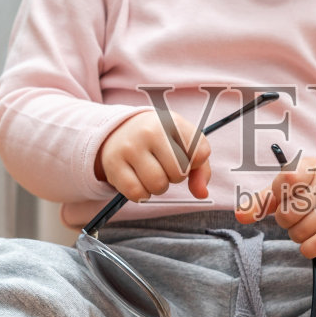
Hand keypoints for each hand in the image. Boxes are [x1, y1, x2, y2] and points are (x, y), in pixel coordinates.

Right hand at [96, 111, 211, 201]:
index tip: (184, 156)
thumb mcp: (182, 143)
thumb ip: (200, 169)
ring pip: (158, 185)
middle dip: (176, 176)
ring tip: (152, 174)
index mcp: (172, 122)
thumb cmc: (158, 140)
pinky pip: (137, 193)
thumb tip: (202, 194)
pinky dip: (142, 194)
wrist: (117, 129)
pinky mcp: (114, 164)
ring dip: (159, 187)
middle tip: (165, 166)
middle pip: (179, 173)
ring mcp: (130, 147)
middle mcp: (150, 131)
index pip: (200, 154)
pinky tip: (139, 181)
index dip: (195, 163)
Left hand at [237, 161, 315, 257]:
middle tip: (295, 215)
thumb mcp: (288, 190)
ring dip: (297, 234)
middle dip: (285, 219)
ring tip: (306, 225)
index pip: (287, 179)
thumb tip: (241, 216)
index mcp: (310, 167)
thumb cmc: (312, 193)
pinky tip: (310, 243)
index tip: (284, 195)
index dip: (278, 193)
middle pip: (288, 213)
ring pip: (300, 232)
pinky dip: (307, 248)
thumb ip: (262, 201)